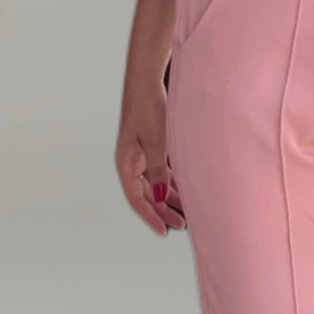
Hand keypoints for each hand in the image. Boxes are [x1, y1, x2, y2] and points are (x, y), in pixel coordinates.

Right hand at [116, 91, 187, 235]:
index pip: (137, 199)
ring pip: (155, 185)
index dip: (151, 216)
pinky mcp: (151, 148)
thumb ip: (159, 171)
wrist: (146, 82)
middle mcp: (132, 163)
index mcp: (126, 164)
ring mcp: (141, 156)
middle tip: (182, 224)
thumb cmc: (147, 109)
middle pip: (147, 195)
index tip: (163, 231)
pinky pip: (161, 172)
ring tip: (187, 211)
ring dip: (170, 198)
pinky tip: (185, 190)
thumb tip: (162, 197)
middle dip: (163, 211)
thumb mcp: (156, 143)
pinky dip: (172, 182)